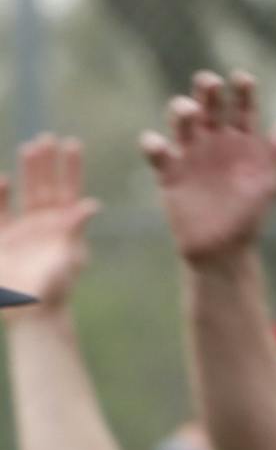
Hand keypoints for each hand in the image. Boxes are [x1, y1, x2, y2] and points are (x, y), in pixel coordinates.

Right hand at [0, 135, 99, 310]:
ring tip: (29, 147)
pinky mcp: (1, 237)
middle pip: (46, 186)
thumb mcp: (68, 257)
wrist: (30, 312)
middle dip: (47, 163)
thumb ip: (75, 230)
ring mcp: (23, 229)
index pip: (70, 191)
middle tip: (47, 138)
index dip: (71, 168)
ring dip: (27, 171)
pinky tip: (1, 178)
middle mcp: (45, 224)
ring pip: (25, 192)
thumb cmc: (55, 288)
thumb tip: (92, 204)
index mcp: (65, 228)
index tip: (73, 143)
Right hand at [140, 71, 275, 267]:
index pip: (242, 108)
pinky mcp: (169, 171)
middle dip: (207, 91)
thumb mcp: (266, 182)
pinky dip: (153, 144)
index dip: (242, 91)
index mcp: (241, 139)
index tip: (243, 79)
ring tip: (189, 110)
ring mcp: (190, 152)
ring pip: (181, 121)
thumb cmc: (249, 213)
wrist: (225, 248)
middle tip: (210, 82)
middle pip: (208, 105)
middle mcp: (214, 139)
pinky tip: (159, 146)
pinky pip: (156, 151)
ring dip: (182, 110)